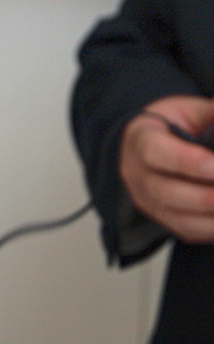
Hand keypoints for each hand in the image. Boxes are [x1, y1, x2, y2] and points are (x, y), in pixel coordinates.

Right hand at [119, 95, 213, 241]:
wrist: (148, 144)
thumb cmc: (171, 126)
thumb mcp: (189, 111)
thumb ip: (211, 114)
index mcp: (140, 140)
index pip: (155, 153)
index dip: (187, 161)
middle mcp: (137, 174)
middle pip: (166, 192)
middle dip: (205, 196)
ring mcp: (147, 200)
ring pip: (177, 218)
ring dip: (211, 216)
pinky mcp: (163, 218)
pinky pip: (187, 231)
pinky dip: (212, 229)